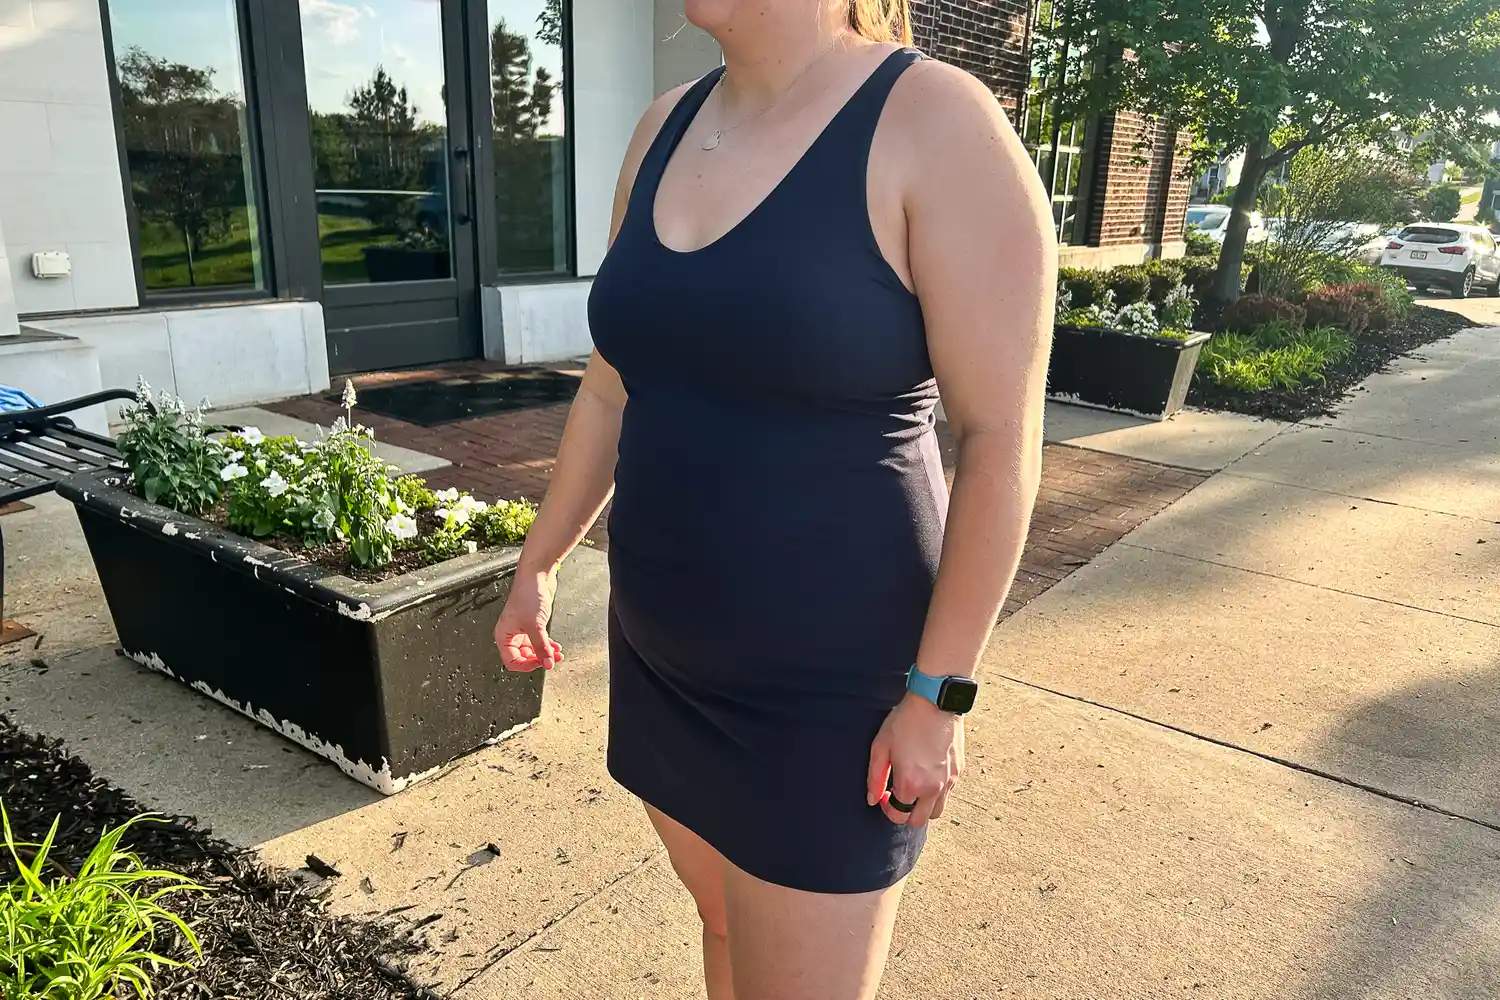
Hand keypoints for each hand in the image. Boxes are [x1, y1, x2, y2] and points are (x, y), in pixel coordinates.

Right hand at [494, 568, 563, 671]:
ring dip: (545, 653)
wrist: (537, 576)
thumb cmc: (528, 595)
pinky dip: (547, 645)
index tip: (541, 664)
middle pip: (523, 657)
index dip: (527, 665)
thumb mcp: (535, 626)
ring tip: (557, 653)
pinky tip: (555, 646)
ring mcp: (522, 628)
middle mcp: (511, 633)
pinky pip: (539, 640)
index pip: (512, 661)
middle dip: (539, 659)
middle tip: (552, 659)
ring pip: (533, 649)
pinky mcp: (533, 623)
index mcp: (504, 635)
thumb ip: (542, 647)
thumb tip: (547, 664)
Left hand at [866, 692, 963, 827]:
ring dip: (923, 807)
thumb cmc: (905, 722)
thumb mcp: (881, 747)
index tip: (884, 794)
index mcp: (911, 784)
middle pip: (918, 821)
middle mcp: (932, 789)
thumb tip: (873, 799)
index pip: (898, 816)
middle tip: (898, 794)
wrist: (935, 703)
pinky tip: (928, 774)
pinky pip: (948, 794)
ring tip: (915, 787)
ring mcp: (948, 782)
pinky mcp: (958, 772)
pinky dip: (937, 793)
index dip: (887, 808)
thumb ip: (874, 777)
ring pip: (936, 812)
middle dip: (905, 814)